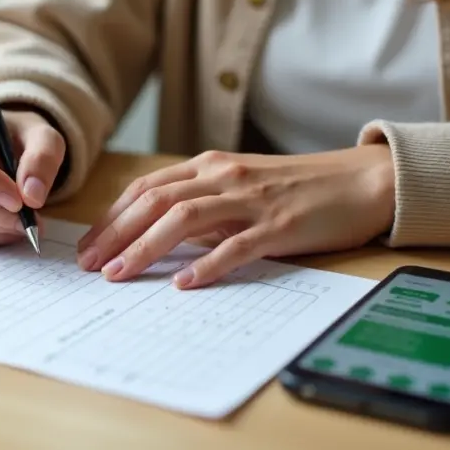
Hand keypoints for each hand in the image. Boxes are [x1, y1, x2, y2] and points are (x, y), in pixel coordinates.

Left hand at [76, 147, 395, 288]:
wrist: (361, 181)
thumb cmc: (297, 188)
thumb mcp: (239, 187)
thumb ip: (201, 205)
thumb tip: (156, 235)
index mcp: (209, 165)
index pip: (146, 188)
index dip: (112, 217)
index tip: (88, 245)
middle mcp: (223, 176)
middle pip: (154, 201)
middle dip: (114, 234)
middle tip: (89, 265)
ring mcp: (250, 200)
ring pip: (183, 219)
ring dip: (144, 247)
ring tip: (118, 274)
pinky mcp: (278, 225)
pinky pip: (235, 246)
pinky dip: (205, 265)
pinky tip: (183, 283)